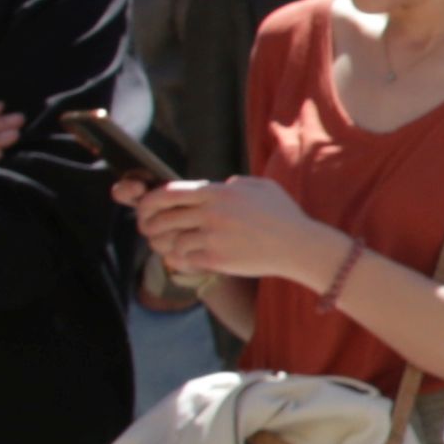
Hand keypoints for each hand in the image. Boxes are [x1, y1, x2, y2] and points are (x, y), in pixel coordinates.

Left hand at [127, 171, 340, 285]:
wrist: (299, 246)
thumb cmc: (284, 216)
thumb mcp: (262, 187)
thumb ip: (236, 183)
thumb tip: (221, 185)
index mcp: (219, 192)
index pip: (168, 193)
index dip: (148, 201)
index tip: (143, 208)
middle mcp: (212, 212)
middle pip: (162, 218)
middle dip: (148, 224)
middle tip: (147, 229)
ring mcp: (213, 236)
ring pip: (171, 241)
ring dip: (163, 244)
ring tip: (164, 246)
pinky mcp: (217, 258)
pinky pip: (183, 260)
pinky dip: (178, 260)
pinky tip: (183, 259)